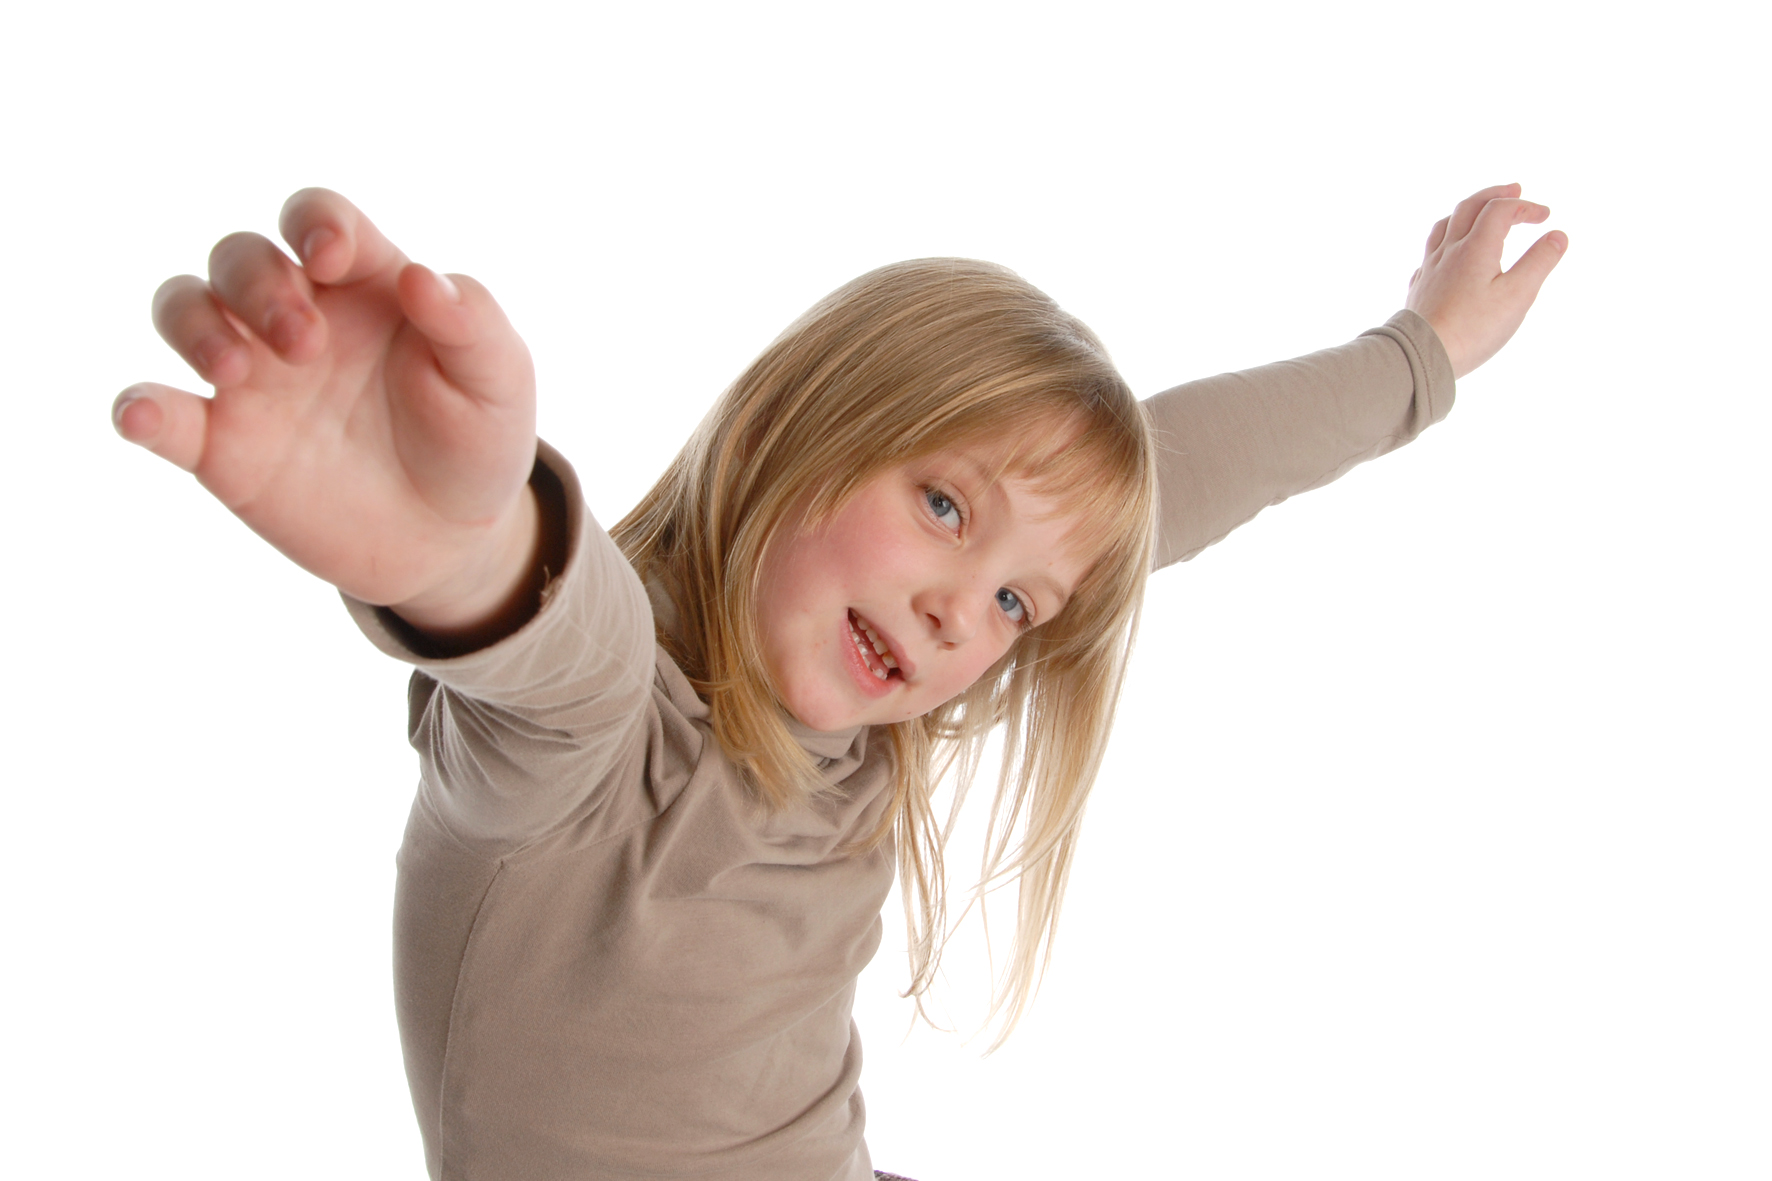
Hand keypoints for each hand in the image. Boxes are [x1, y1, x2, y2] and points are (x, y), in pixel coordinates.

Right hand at [113, 190, 541, 636]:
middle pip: (241, 258)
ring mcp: (253, 378)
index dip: (315, 224)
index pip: (320, 220)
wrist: (452, 537)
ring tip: (236, 371)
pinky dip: (139, 407)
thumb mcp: (498, 380)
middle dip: (259, 285)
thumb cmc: (476, 438)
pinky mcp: (223, 445)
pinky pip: (160, 413)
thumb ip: (470, 322)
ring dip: (196, 324)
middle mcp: (296, 316)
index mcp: (364, 284)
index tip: (329, 258)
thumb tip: (421, 276)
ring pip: (183, 309)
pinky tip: (145, 417)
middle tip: (304, 345)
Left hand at [1405, 183, 1567, 379]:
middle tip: (1514, 190)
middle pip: (1469, 207)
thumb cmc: (1473, 328)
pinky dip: (1446, 240)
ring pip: (1444, 226)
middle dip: (1494, 195)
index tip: (1546, 217)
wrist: (1422, 355)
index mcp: (1475, 247)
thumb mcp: (1518, 295)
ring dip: (1466, 211)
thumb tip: (1557, 235)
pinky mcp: (1420, 288)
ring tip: (1479, 211)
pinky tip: (1449, 252)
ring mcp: (1430, 269)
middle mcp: (1449, 251)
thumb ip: (1539, 262)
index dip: (1526, 207)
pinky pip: (1431, 252)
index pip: (1500, 210)